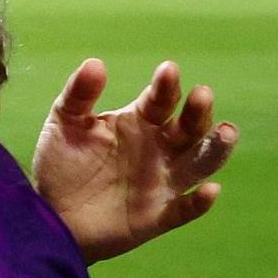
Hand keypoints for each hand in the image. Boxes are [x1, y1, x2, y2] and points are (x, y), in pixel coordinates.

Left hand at [31, 59, 238, 264]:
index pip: (162, 100)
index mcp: (141, 121)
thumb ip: (79, 94)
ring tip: (227, 131)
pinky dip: (200, 201)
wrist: (50, 214)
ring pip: (200, 163)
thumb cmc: (60, 164)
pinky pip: (186, 208)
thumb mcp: (64, 124)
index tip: (168, 71)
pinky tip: (209, 190)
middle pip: (190, 127)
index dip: (167, 86)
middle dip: (198, 111)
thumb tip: (95, 63)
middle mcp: (160, 148)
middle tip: (201, 95)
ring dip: (216, 148)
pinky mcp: (159, 215)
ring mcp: (163, 181)